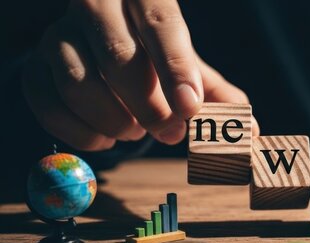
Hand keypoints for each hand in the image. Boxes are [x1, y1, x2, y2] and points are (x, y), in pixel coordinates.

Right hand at [22, 0, 254, 150]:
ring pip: (78, 82)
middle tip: (170, 134)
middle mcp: (96, 6)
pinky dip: (80, 132)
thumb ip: (221, 99)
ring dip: (114, 121)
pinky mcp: (35, 66)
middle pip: (117, 54)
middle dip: (149, 106)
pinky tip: (105, 139)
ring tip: (135, 131)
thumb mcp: (193, 74)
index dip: (177, 67)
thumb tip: (249, 131)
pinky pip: (47, 102)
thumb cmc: (157, 62)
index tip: (190, 109)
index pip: (161, 22)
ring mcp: (59, 35)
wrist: (105, 54)